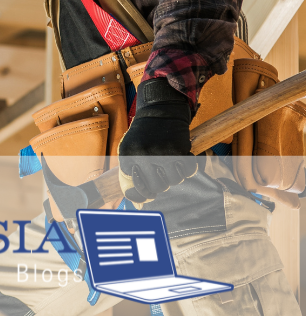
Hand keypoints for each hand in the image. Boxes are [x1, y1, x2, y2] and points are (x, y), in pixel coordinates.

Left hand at [117, 78, 198, 204]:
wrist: (160, 109)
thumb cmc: (144, 134)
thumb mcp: (130, 150)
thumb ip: (132, 176)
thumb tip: (138, 206)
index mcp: (127, 155)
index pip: (135, 188)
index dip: (144, 188)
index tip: (148, 182)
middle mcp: (142, 155)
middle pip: (156, 188)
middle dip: (161, 183)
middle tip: (161, 171)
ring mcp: (162, 153)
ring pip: (174, 181)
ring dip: (175, 175)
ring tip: (171, 162)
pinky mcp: (179, 150)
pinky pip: (189, 172)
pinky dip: (188, 169)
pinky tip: (182, 158)